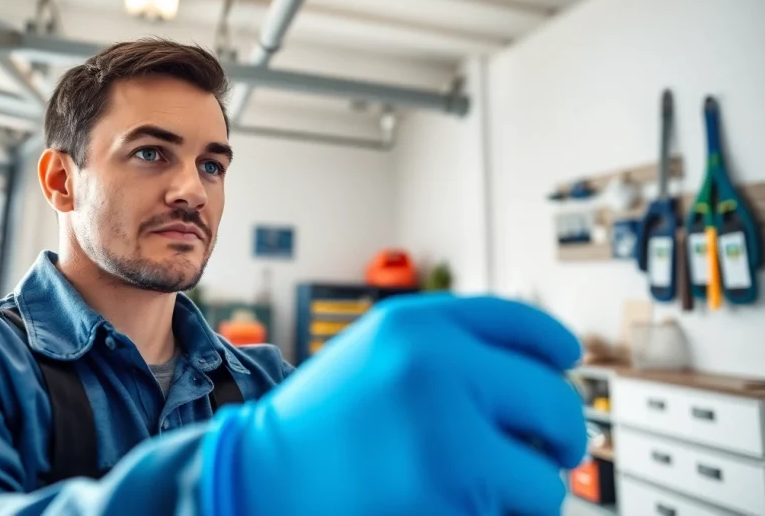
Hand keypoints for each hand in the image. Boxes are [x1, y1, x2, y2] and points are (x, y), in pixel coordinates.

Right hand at [202, 295, 586, 515]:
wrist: (260, 481)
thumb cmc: (322, 420)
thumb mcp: (377, 350)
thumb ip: (453, 343)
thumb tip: (552, 362)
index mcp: (419, 327)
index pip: (528, 329)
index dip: (555, 349)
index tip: (565, 364)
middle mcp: (436, 371)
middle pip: (555, 405)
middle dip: (557, 435)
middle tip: (545, 449)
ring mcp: (443, 442)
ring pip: (544, 479)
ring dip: (524, 489)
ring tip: (475, 485)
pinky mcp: (447, 504)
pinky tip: (450, 505)